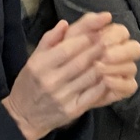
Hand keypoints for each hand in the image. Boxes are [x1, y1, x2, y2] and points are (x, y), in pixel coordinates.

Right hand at [2, 12, 139, 139]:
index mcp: (39, 65)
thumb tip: (65, 23)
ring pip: (90, 77)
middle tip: (112, 38)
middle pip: (81, 62)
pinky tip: (111, 73)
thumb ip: (49, 40)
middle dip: (98, 48)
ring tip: (114, 53)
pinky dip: (104, 83)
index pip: (66, 49)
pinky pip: (93, 94)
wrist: (24, 115)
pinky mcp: (73, 110)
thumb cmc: (30, 82)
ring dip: (105, 64)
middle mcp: (51, 81)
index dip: (85, 39)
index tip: (98, 29)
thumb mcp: (33, 58)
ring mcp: (63, 97)